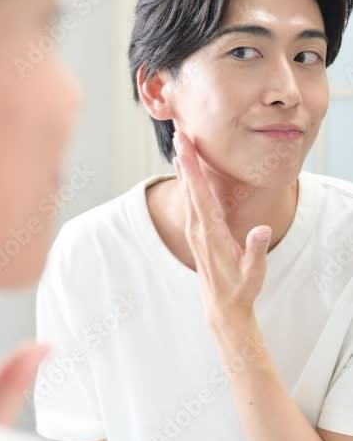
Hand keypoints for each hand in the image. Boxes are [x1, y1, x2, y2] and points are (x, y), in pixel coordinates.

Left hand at [174, 131, 271, 328]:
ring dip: (184, 167)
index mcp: (212, 233)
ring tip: (180, 144)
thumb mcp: (254, 271)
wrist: (224, 306)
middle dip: (185, 160)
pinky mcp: (196, 233)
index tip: (186, 150)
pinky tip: (184, 171)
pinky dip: (186, 182)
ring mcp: (195, 231)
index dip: (193, 171)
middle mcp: (198, 229)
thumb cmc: (242, 288)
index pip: (200, 196)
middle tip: (179, 133)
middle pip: (189, 188)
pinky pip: (189, 201)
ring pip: (187, 192)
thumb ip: (256, 250)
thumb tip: (260, 231)